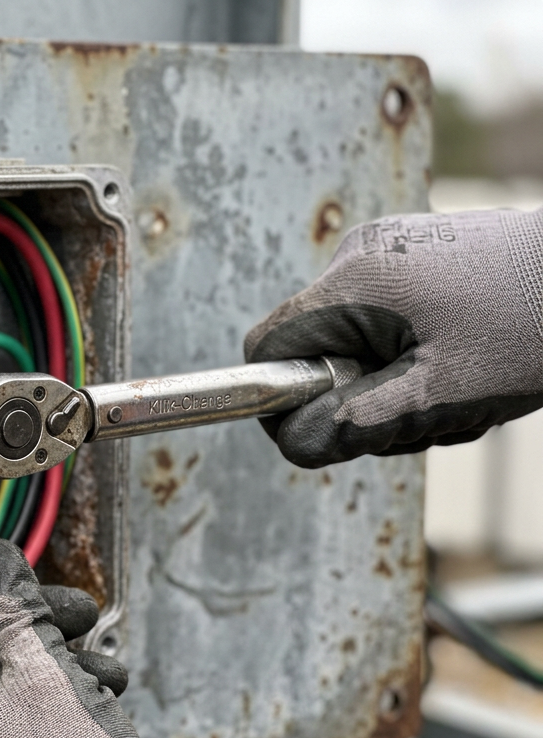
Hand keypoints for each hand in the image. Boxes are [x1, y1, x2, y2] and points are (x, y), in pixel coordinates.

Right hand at [244, 208, 542, 466]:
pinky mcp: (414, 255)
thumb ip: (354, 423)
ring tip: (455, 388)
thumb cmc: (531, 331)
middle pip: (311, 351)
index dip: (284, 398)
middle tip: (421, 412)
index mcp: (355, 282)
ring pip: (350, 342)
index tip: (336, 425)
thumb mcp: (439, 396)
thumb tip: (292, 443)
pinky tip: (461, 362)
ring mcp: (388, 249)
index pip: (266, 348)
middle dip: (354, 396)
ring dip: (389, 383)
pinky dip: (410, 356)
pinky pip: (382, 322)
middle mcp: (360, 254)